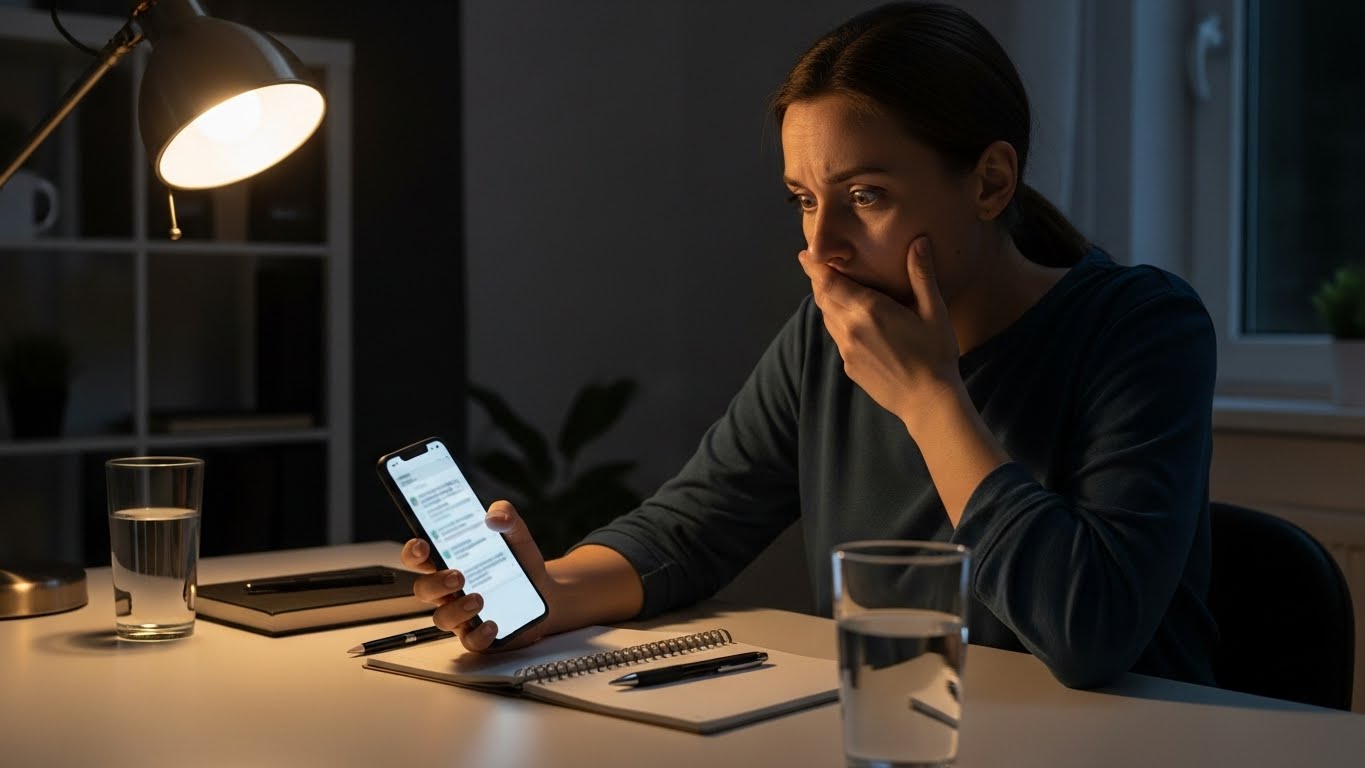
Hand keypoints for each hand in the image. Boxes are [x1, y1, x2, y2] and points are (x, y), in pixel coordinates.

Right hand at [402, 500, 555, 652]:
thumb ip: (506, 516)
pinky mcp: (479, 634)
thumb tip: (495, 516)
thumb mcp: (516, 534)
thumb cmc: (519, 562)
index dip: (414, 552)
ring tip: (479, 598)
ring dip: (456, 609)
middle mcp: (449, 590)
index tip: (423, 546)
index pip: (419, 558)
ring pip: (442, 618)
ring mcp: (461, 614)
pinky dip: (479, 634)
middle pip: (423, 590)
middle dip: (435, 583)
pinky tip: (492, 623)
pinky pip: (470, 640)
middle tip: (458, 576)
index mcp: (449, 562)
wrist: (545, 591)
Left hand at [798, 236, 961, 431]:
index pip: (829, 282)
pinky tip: (848, 321)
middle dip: (817, 281)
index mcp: (869, 310)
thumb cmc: (936, 354)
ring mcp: (847, 350)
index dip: (814, 267)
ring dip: (825, 301)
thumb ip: (921, 275)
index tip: (804, 255)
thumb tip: (918, 241)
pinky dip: (836, 323)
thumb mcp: (933, 311)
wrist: (927, 401)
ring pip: (827, 318)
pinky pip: (837, 338)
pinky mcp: (849, 367)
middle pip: (823, 298)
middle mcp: (850, 329)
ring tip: (828, 288)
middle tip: (813, 265)